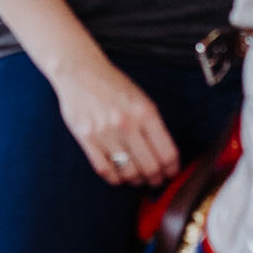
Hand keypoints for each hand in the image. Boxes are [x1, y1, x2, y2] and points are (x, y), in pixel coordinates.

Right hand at [53, 57, 179, 185]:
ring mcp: (106, 133)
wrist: (80, 72)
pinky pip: (105, 169)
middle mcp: (127, 124)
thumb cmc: (112, 84)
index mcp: (145, 112)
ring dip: (136, 181)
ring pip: (129, 172)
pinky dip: (115, 179)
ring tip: (138, 180)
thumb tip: (164, 155)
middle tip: (156, 181)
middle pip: (150, 167)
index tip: (171, 172)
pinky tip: (120, 177)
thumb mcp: (141, 98)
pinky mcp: (87, 139)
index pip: (167, 152)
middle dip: (156, 179)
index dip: (172, 168)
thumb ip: (152, 124)